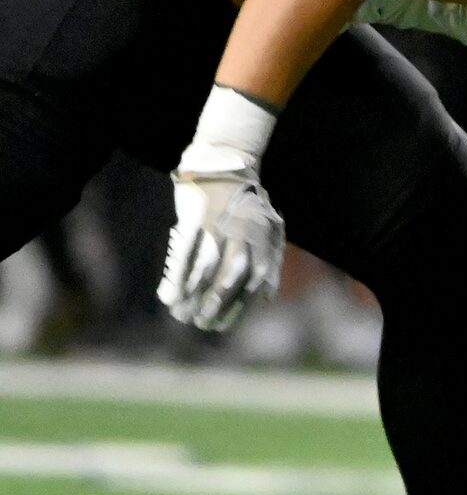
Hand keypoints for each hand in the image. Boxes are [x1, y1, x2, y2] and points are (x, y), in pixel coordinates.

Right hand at [157, 88, 284, 335]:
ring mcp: (219, 227)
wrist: (226, 168)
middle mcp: (243, 236)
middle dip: (214, 305)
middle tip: (199, 323)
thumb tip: (266, 298)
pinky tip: (169, 294)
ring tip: (180, 313)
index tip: (221, 326)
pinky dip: (177, 276)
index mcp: (263, 240)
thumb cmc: (247, 205)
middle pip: (229, 279)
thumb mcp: (270, 230)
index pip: (253, 282)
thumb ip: (270, 263)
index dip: (236, 307)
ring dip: (192, 295)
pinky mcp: (196, 219)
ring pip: (205, 269)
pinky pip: (185, 253)